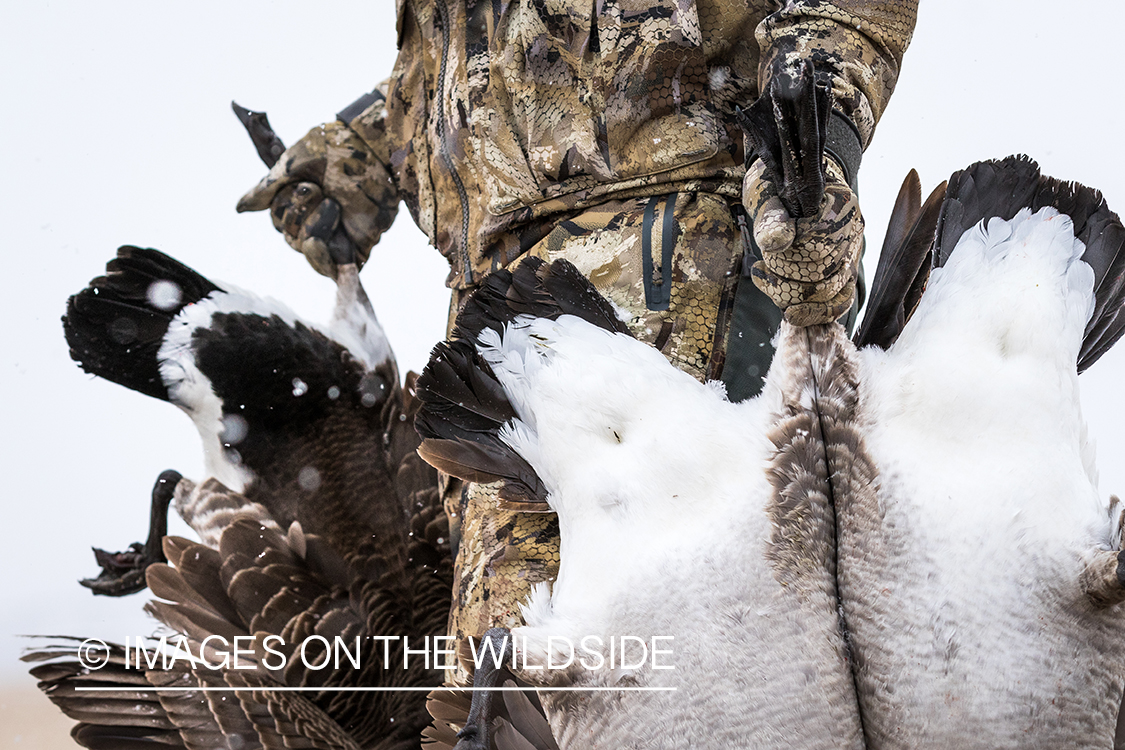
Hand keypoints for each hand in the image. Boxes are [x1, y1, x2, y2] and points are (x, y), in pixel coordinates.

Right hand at [237, 121, 396, 277]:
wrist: (372, 151)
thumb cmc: (333, 149)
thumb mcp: (291, 165)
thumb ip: (266, 189)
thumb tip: (240, 208)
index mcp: (300, 201)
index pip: (278, 220)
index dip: (285, 206)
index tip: (307, 184)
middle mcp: (316, 220)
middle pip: (290, 237)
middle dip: (300, 213)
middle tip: (321, 190)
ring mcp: (336, 236)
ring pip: (307, 250)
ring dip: (315, 226)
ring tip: (334, 204)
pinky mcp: (356, 249)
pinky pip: (332, 270)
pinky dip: (323, 261)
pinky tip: (319, 246)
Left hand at [743, 155, 863, 326]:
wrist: (789, 182)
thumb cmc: (777, 187)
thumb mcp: (767, 194)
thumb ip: (771, 218)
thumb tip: (775, 241)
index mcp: (840, 204)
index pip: (818, 243)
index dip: (788, 252)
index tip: (766, 249)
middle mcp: (852, 229)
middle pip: (822, 270)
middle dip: (785, 273)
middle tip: (761, 267)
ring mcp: (850, 253)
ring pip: (828, 290)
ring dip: (790, 291)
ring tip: (766, 279)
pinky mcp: (843, 272)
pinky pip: (839, 301)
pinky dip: (814, 312)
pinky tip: (791, 314)